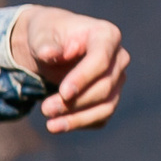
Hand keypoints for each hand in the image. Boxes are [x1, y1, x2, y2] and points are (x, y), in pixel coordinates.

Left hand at [7, 6, 128, 132]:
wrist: (50, 46)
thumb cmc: (47, 35)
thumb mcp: (40, 35)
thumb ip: (45, 44)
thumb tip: (49, 53)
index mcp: (106, 35)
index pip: (102, 59)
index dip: (84, 78)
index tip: (63, 93)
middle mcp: (119, 58)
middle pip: (105, 86)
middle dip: (75, 102)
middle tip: (45, 109)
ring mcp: (117, 79)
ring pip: (107, 105)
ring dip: (79, 118)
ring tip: (51, 125)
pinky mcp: (110, 96)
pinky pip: (102, 116)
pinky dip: (81, 123)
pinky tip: (59, 125)